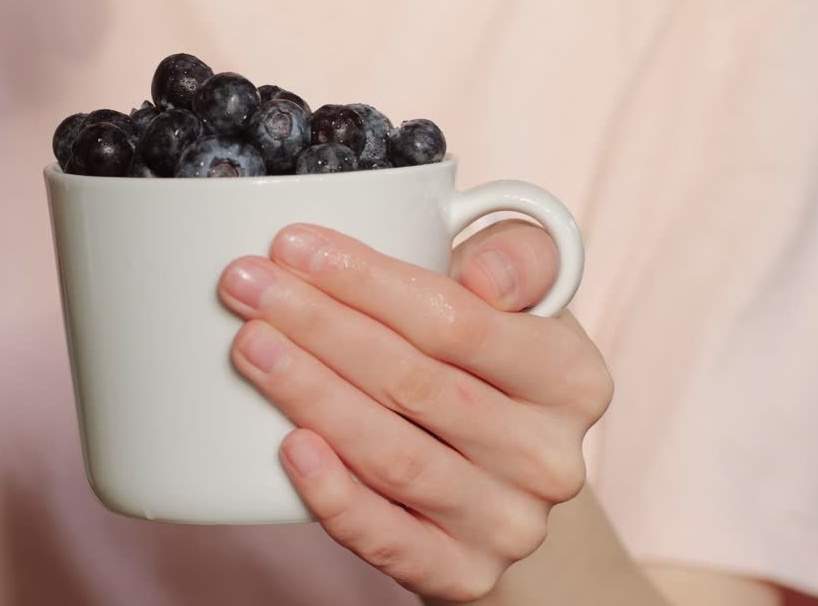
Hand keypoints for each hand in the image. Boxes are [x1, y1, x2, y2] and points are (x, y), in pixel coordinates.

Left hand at [218, 221, 612, 601]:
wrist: (495, 481)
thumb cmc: (486, 365)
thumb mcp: (518, 297)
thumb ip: (516, 254)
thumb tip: (485, 277)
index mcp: (573, 377)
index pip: (457, 320)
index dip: (367, 279)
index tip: (290, 244)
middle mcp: (548, 458)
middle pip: (413, 382)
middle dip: (318, 325)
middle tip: (245, 286)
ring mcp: (508, 523)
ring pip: (394, 456)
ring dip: (311, 395)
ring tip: (250, 347)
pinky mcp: (463, 575)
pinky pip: (388, 539)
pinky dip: (334, 495)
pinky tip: (289, 446)